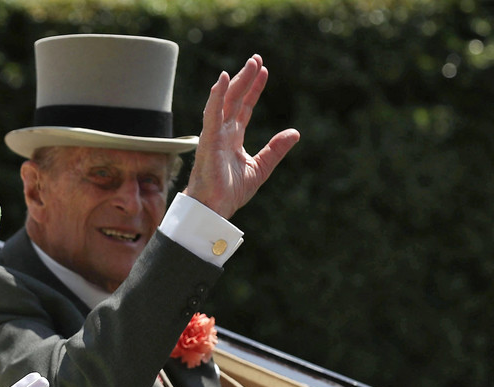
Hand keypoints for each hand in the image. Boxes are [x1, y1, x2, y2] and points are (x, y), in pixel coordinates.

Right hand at [184, 54, 299, 218]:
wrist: (214, 210)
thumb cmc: (230, 193)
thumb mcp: (261, 168)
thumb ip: (275, 150)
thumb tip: (295, 132)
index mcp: (232, 139)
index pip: (245, 108)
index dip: (254, 89)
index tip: (264, 71)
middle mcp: (222, 133)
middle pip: (235, 99)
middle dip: (246, 78)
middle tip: (256, 58)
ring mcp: (214, 135)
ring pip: (225, 101)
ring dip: (236, 81)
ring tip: (249, 64)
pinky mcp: (208, 140)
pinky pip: (212, 114)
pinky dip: (217, 96)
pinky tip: (223, 79)